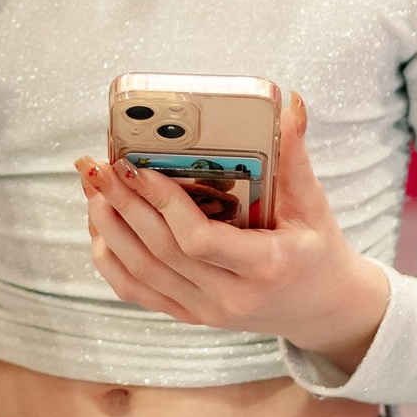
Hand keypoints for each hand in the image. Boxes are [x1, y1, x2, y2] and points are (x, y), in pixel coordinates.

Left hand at [77, 92, 389, 376]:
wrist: (323, 308)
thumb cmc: (316, 249)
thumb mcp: (313, 203)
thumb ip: (295, 154)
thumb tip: (289, 101)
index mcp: (265, 266)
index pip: (199, 240)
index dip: (163, 203)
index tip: (139, 167)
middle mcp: (230, 297)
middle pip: (160, 252)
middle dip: (123, 204)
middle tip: (98, 166)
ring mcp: (206, 311)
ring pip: (140, 272)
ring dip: (109, 227)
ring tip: (93, 187)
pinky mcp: (189, 315)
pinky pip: (136, 291)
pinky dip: (110, 258)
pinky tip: (99, 225)